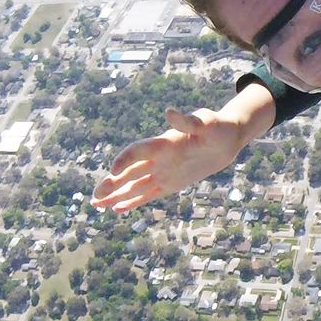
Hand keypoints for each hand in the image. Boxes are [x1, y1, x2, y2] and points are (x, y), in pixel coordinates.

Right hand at [92, 106, 252, 213]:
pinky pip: (148, 194)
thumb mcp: (207, 124)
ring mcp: (162, 172)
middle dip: (111, 184)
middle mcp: (158, 159)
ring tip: (96, 205)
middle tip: (94, 197)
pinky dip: (133, 201)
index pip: (138, 151)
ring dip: (115, 194)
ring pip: (134, 185)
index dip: (125, 159)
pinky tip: (117, 209)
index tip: (114, 171)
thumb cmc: (217, 128)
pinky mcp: (169, 184)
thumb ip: (189, 121)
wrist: (226, 139)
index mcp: (163, 144)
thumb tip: (170, 112)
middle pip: (129, 172)